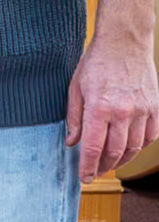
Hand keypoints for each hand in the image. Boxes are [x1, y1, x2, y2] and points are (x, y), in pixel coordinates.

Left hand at [66, 35, 158, 181]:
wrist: (124, 42)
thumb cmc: (96, 63)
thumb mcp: (75, 89)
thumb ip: (74, 118)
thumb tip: (72, 142)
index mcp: (99, 108)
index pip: (93, 147)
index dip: (87, 167)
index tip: (84, 178)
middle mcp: (123, 112)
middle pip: (114, 151)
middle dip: (103, 167)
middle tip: (95, 173)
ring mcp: (143, 110)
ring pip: (134, 147)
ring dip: (122, 160)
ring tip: (110, 164)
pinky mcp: (156, 107)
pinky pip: (150, 135)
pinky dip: (140, 146)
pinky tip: (130, 149)